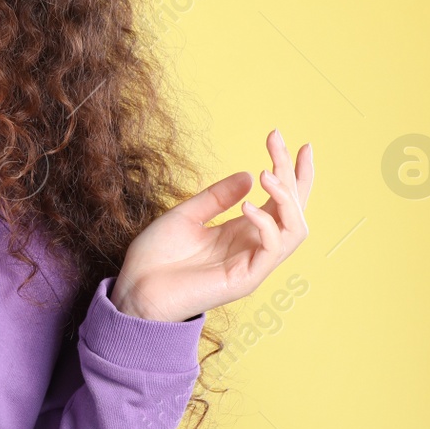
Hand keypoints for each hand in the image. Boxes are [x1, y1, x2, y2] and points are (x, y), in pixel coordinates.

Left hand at [109, 129, 314, 322]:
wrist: (135, 289)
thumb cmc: (157, 256)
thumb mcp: (186, 215)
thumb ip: (217, 197)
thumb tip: (249, 175)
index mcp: (242, 232)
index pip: (280, 201)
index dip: (290, 172)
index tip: (287, 140)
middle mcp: (253, 247)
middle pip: (293, 210)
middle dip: (292, 173)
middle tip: (278, 141)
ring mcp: (253, 265)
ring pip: (294, 230)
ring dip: (286, 198)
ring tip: (267, 173)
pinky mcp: (245, 280)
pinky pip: (271, 249)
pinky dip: (266, 224)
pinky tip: (248, 206)